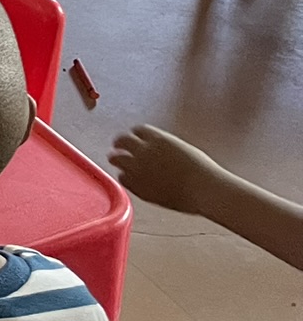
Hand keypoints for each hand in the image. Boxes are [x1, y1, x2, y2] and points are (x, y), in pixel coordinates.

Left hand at [109, 124, 229, 216]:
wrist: (205, 189)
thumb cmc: (202, 171)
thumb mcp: (183, 149)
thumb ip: (164, 147)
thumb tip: (157, 150)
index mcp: (158, 139)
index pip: (138, 130)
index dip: (135, 134)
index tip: (133, 138)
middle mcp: (145, 150)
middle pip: (122, 140)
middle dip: (119, 143)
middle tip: (117, 148)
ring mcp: (139, 168)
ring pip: (117, 158)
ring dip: (116, 158)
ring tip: (115, 160)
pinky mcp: (139, 185)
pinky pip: (122, 178)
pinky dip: (124, 176)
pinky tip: (128, 178)